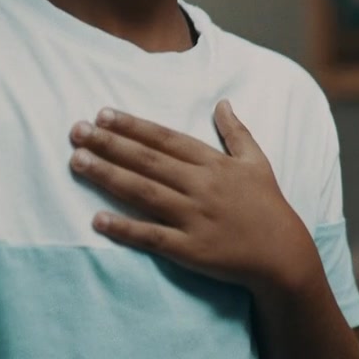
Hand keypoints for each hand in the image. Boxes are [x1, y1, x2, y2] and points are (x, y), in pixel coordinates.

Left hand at [68, 100, 317, 295]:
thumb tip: (223, 102)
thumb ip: (236, 132)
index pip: (165, 139)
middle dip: (109, 144)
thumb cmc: (268, 206)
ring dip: (108, 176)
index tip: (103, 114)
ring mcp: (194, 218)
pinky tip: (97, 220)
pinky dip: (125, 228)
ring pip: (144, 192)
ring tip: (77, 162)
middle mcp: (201, 186)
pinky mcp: (190, 249)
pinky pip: (152, 236)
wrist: (283, 255)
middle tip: (76, 131)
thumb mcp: (257, 162)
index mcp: (213, 164)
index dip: (133, 126)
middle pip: (147, 161)